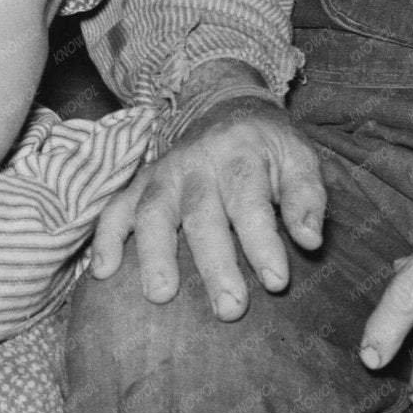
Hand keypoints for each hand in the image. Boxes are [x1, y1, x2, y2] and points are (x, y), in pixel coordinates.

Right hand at [89, 84, 324, 319]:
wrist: (224, 104)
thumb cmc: (267, 147)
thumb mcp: (299, 158)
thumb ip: (307, 197)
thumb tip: (310, 240)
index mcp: (241, 156)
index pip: (251, 203)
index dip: (262, 242)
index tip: (276, 281)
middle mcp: (198, 164)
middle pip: (202, 215)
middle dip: (215, 264)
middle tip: (230, 308)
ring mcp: (164, 173)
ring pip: (154, 212)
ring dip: (154, 254)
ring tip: (160, 295)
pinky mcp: (142, 183)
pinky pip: (116, 207)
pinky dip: (105, 237)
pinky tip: (101, 270)